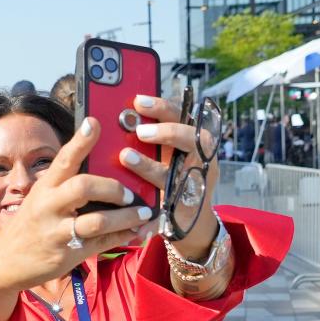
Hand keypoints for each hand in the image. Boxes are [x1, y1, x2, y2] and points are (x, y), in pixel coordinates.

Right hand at [0, 117, 155, 293]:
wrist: (5, 263)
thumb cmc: (30, 225)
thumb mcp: (40, 199)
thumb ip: (64, 184)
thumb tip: (100, 167)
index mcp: (44, 188)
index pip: (63, 160)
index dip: (80, 141)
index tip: (95, 123)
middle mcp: (48, 206)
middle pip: (84, 187)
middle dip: (113, 188)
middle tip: (130, 193)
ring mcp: (57, 232)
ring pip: (98, 220)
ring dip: (127, 216)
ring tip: (144, 213)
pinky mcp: (67, 254)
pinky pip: (101, 243)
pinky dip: (122, 236)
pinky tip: (135, 231)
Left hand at [122, 95, 220, 259]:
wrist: (188, 219)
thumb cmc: (169, 176)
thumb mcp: (163, 154)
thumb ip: (149, 138)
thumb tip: (120, 119)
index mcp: (191, 139)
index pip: (181, 116)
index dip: (162, 107)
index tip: (137, 101)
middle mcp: (200, 158)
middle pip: (190, 138)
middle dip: (166, 132)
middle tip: (139, 131)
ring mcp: (196, 183)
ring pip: (177, 174)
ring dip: (150, 165)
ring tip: (125, 157)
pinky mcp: (186, 208)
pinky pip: (168, 208)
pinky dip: (150, 215)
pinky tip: (133, 211)